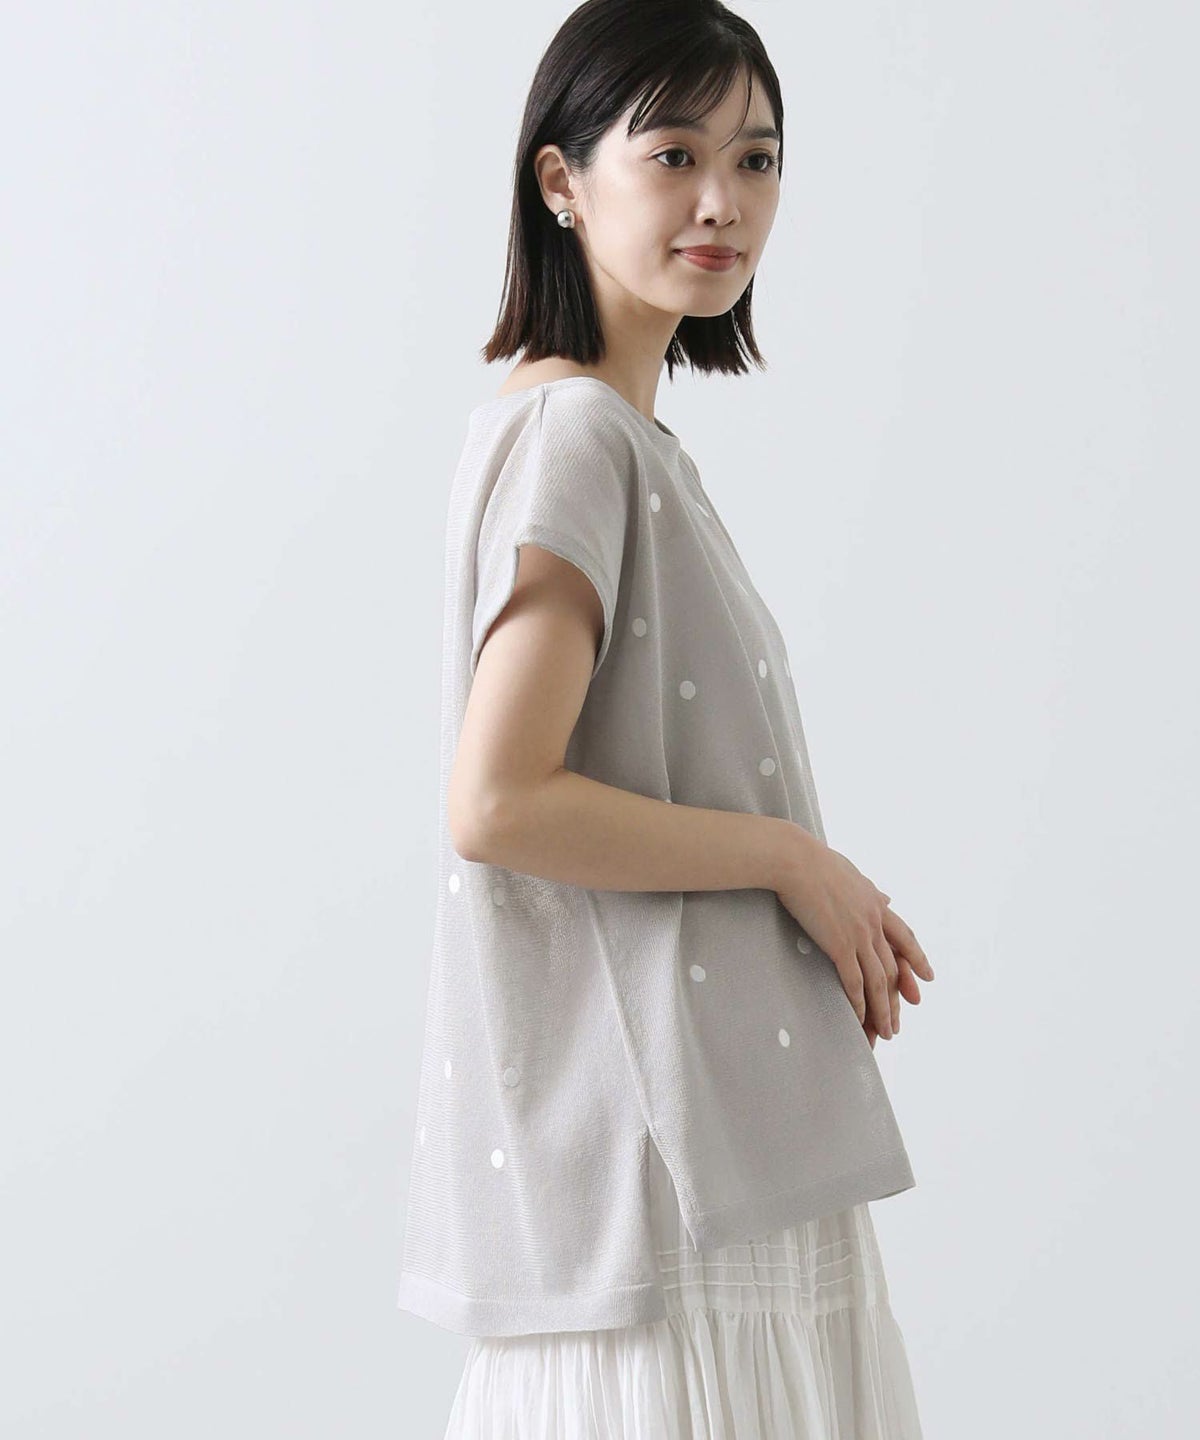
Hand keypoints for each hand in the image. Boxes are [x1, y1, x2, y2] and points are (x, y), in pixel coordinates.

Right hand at [773, 827, 934, 1041]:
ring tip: (885, 1032)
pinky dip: (859, 1002)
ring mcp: (859, 935)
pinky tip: (859, 1018)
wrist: (795, 861)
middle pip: (893, 968)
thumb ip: (870, 891)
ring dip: (882, 1010)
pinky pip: (854, 981)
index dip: (917, 959)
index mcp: (876, 904)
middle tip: (900, 1021)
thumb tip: (887, 897)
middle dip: (898, 998)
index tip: (928, 977)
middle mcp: (873, 922)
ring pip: (878, 981)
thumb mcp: (852, 874)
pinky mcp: (840, 945)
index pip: (905, 937)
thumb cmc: (814, 862)